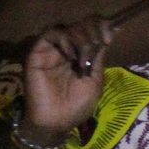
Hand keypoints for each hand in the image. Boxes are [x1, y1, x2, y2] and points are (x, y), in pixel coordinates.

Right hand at [20, 17, 114, 143]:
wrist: (57, 123)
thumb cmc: (76, 106)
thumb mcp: (94, 80)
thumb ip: (98, 56)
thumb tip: (111, 32)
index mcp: (79, 54)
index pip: (89, 30)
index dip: (101, 26)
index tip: (111, 35)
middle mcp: (65, 49)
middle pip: (79, 25)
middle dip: (93, 32)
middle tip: (99, 45)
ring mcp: (50, 51)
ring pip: (66, 27)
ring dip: (81, 38)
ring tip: (84, 58)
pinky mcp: (36, 54)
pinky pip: (50, 34)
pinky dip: (64, 40)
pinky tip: (70, 56)